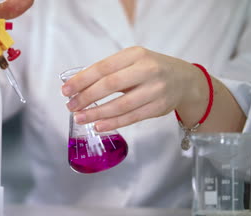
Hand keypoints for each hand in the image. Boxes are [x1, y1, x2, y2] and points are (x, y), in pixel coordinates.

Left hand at [61, 46, 207, 131]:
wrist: (185, 80)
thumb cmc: (150, 70)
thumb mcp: (132, 61)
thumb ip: (109, 71)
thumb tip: (77, 86)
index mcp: (135, 54)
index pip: (103, 67)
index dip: (82, 80)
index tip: (66, 90)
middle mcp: (147, 70)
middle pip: (110, 85)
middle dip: (86, 97)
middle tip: (71, 106)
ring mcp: (155, 90)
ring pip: (120, 105)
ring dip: (97, 113)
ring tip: (81, 118)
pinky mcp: (158, 108)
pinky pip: (131, 117)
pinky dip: (113, 123)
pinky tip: (99, 125)